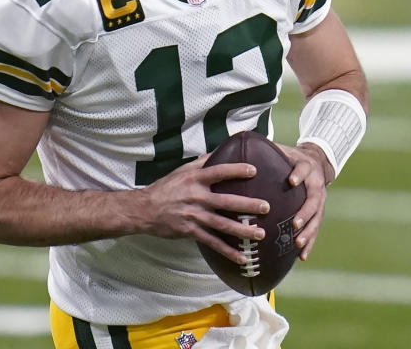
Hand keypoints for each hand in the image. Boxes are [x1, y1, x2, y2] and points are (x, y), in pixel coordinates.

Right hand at [136, 156, 270, 264]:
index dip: (236, 170)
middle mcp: (196, 196)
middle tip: (266, 207)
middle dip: (248, 205)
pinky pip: (213, 243)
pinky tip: (242, 258)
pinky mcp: (190, 231)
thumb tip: (218, 152)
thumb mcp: (181, 171)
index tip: (254, 170)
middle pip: (226, 201)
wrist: (144, 209)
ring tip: (260, 234)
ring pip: (222, 224)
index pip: (219, 172)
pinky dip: (228, 251)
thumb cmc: (165, 188)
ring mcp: (194, 216)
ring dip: (242, 230)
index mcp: (194, 179)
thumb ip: (201, 163)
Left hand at [275, 142, 332, 260]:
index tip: (292, 181)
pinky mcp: (318, 213)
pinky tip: (301, 257)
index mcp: (306, 167)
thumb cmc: (291, 157)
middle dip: (306, 212)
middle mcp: (316, 184)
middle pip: (315, 199)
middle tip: (295, 224)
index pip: (304, 169)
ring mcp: (320, 200)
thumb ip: (265, 149)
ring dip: (308, 232)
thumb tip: (240, 140)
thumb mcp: (282, 149)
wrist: (316, 162)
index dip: (299, 174)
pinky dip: (309, 243)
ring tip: (297, 243)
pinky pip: (315, 229)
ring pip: (317, 218)